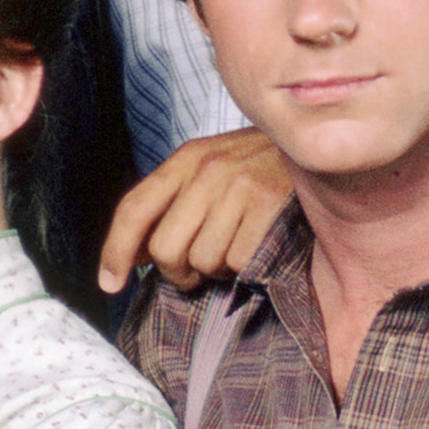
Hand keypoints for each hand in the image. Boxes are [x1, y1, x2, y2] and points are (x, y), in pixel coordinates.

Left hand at [97, 130, 293, 293]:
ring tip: (237, 246)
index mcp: (187, 158)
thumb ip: (171, 205)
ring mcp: (238, 186)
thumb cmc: (261, 169)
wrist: (319, 146)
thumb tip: (134, 256)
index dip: (114, 250)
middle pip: (164, 249)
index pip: (135, 208)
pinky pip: (238, 263)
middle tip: (198, 268)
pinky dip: (246, 267)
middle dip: (179, 271)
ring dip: (219, 268)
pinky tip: (257, 246)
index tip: (110, 283)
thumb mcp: (211, 171)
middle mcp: (208, 169)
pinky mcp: (267, 207)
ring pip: (202, 261)